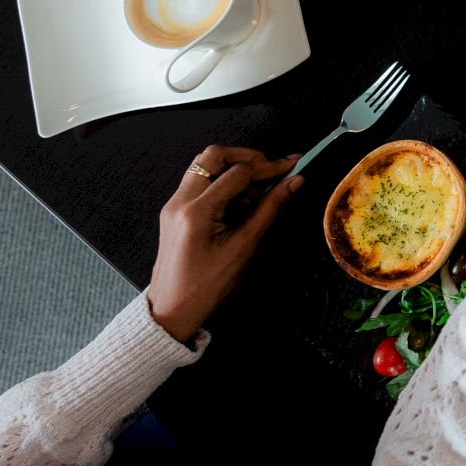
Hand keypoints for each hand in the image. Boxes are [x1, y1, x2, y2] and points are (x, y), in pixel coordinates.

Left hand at [147, 147, 303, 341]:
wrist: (171, 310)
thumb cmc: (207, 286)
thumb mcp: (243, 248)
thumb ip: (269, 209)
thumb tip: (294, 182)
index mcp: (196, 211)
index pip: (238, 173)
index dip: (269, 167)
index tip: (293, 164)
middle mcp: (180, 200)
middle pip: (214, 156)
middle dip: (247, 158)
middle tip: (272, 170)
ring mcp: (174, 204)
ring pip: (205, 166)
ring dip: (234, 170)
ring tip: (257, 192)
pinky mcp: (174, 211)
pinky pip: (199, 183)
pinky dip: (222, 183)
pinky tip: (240, 203)